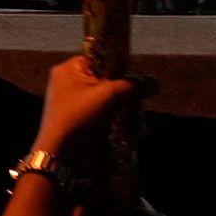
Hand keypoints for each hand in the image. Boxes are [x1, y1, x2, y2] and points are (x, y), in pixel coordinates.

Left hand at [29, 54, 146, 176]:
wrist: (61, 157)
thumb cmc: (79, 118)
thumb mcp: (109, 96)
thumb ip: (133, 85)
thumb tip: (155, 82)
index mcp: (70, 69)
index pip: (101, 58)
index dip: (121, 67)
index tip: (136, 81)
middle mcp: (70, 84)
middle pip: (109, 82)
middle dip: (127, 97)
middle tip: (136, 108)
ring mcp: (75, 105)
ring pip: (110, 103)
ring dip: (126, 114)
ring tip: (134, 126)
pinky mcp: (82, 124)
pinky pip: (105, 118)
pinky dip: (118, 125)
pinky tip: (130, 135)